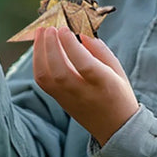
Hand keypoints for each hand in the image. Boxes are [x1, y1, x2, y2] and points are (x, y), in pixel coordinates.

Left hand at [33, 26, 138, 145]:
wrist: (116, 128)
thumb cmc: (119, 94)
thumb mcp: (117, 70)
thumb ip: (100, 51)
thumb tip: (82, 34)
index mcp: (104, 84)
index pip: (84, 65)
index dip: (71, 46)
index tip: (65, 28)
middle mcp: (84, 93)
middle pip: (60, 71)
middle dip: (51, 47)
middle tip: (50, 28)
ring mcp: (69, 99)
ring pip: (46, 78)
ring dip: (40, 53)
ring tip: (41, 32)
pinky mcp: (59, 101)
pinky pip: (43, 82)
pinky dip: (38, 62)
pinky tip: (40, 48)